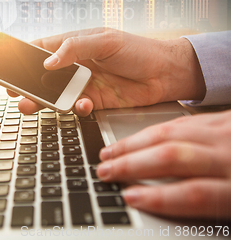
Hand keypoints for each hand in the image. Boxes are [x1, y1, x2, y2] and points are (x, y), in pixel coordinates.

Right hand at [12, 28, 205, 115]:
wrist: (167, 74)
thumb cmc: (137, 49)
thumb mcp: (105, 41)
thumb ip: (74, 48)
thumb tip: (48, 62)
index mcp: (74, 45)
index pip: (42, 48)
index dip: (23, 56)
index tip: (6, 64)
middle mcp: (75, 65)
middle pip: (42, 75)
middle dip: (26, 83)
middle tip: (13, 90)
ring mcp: (83, 84)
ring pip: (54, 94)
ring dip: (43, 101)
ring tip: (32, 105)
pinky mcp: (94, 101)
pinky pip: (76, 108)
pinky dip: (75, 109)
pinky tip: (83, 105)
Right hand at [97, 110, 230, 218]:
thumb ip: (210, 203)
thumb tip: (162, 203)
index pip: (195, 193)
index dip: (158, 197)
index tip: (129, 197)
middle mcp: (230, 153)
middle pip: (172, 157)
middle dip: (132, 164)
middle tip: (105, 171)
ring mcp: (226, 131)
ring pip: (170, 133)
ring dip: (134, 143)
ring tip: (111, 152)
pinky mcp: (224, 118)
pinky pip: (182, 120)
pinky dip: (155, 129)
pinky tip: (139, 136)